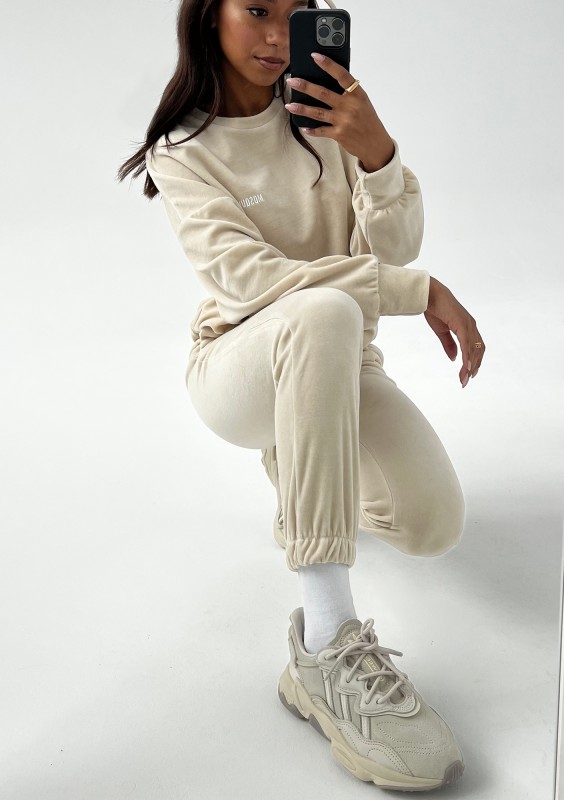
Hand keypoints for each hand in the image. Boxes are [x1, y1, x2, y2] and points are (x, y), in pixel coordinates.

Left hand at [284, 53, 394, 170]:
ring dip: (302, 108)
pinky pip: (321, 130)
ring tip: (289, 105)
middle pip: (323, 94)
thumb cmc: (369, 120)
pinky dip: (312, 130)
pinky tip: (303, 127)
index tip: (315, 56)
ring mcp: (343, 121)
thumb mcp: (363, 102)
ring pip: (318, 112)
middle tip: (292, 80)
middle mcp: (349, 106)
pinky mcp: (338, 135)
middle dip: (305, 86)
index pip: (341, 75)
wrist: (376, 144)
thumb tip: (332, 80)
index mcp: (357, 94)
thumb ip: (349, 92)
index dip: (328, 64)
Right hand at [425, 277, 485, 387]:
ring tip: (465, 378)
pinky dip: (468, 356)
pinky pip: (467, 344)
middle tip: (466, 381)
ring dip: (470, 366)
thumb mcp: (442, 331)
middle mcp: (471, 326)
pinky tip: (466, 367)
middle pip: (478, 351)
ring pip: (474, 349)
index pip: (475, 348)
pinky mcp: (462, 324)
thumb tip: (454, 359)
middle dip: (473, 367)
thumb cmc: (435, 309)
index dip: (474, 362)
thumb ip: (449, 345)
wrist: (429, 295)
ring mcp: (468, 325)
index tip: (468, 375)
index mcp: (468, 327)